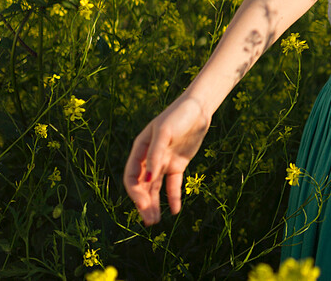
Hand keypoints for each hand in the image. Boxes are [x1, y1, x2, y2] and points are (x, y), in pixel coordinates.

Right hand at [123, 96, 211, 225]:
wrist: (198, 108)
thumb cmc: (178, 115)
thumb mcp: (164, 132)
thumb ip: (155, 154)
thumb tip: (147, 179)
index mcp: (140, 149)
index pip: (131, 176)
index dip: (135, 192)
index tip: (143, 204)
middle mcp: (149, 158)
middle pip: (142, 186)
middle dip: (144, 204)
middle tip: (149, 221)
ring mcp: (163, 162)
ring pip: (155, 188)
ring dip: (155, 204)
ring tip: (155, 222)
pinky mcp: (178, 164)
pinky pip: (172, 184)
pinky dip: (173, 197)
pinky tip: (175, 210)